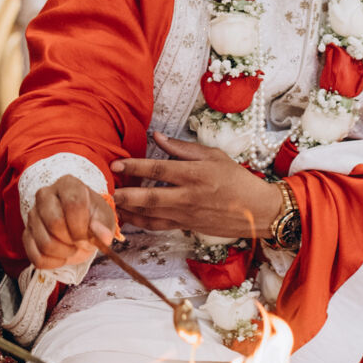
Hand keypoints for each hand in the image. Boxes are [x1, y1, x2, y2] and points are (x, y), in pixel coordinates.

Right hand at [24, 174, 116, 269]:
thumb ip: (104, 226)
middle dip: (72, 240)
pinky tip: (61, 256)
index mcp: (67, 185)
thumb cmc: (92, 218)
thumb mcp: (104, 218)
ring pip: (45, 243)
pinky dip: (53, 262)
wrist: (79, 227)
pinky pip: (36, 257)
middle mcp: (45, 195)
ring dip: (63, 253)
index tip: (88, 236)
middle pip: (54, 223)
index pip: (73, 204)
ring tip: (72, 248)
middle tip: (80, 242)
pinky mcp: (27, 234)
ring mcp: (33, 215)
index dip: (82, 226)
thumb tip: (102, 236)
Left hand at [112, 132, 281, 238]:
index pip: (159, 170)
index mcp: (195, 174)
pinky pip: (157, 225)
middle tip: (106, 189)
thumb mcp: (214, 156)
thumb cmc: (236, 179)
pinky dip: (139, 222)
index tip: (116, 164)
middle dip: (125, 193)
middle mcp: (188, 196)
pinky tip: (126, 216)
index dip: (135, 167)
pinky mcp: (185, 226)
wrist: (256, 211)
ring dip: (127, 209)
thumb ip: (182, 148)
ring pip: (150, 214)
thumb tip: (157, 137)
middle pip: (149, 197)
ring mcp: (185, 214)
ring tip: (109, 202)